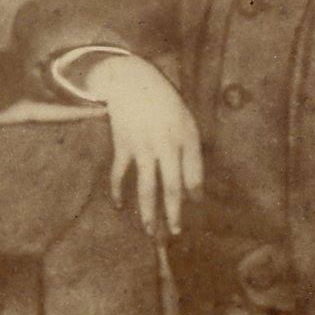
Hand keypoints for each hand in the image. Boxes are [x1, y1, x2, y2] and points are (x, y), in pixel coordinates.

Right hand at [80, 54, 202, 236]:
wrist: (131, 81)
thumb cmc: (163, 104)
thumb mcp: (185, 121)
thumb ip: (191, 152)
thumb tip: (193, 191)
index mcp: (185, 137)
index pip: (194, 173)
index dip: (195, 192)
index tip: (196, 205)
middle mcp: (165, 145)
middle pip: (171, 186)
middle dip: (174, 213)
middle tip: (175, 234)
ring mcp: (143, 147)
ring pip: (146, 187)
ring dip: (148, 212)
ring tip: (150, 232)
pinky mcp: (123, 146)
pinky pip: (120, 174)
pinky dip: (118, 191)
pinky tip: (119, 206)